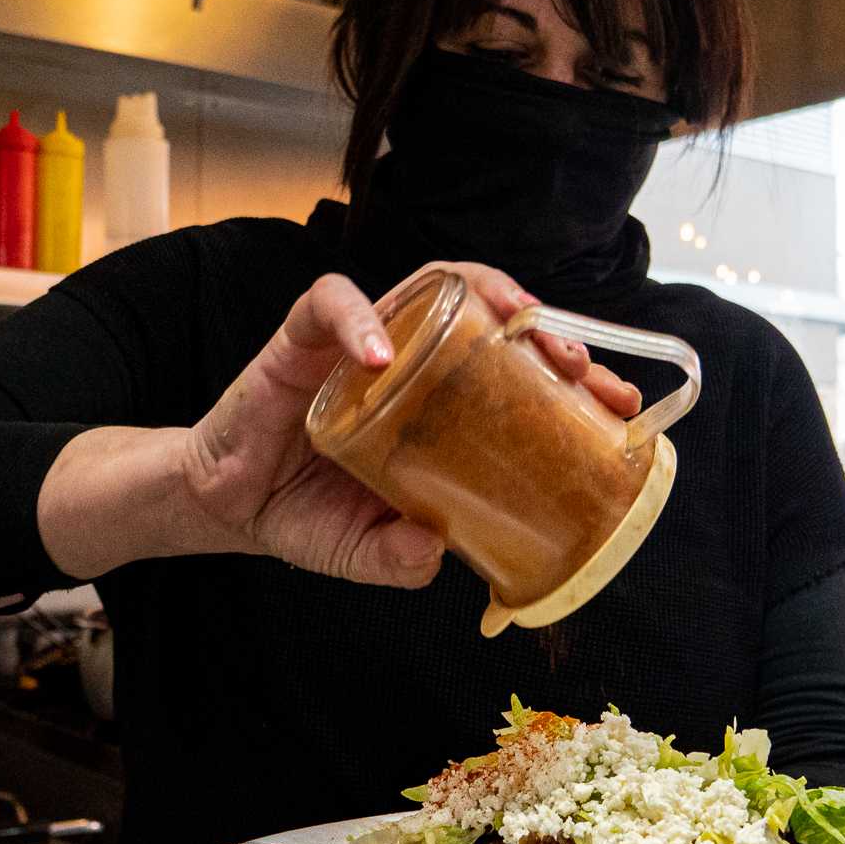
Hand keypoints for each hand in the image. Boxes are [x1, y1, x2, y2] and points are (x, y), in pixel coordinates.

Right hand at [37, 265, 639, 586]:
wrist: (227, 506)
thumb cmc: (308, 513)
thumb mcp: (367, 552)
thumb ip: (402, 558)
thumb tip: (437, 556)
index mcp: (443, 404)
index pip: (520, 370)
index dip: (574, 377)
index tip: (618, 402)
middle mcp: (414, 360)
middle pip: (493, 317)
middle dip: (547, 330)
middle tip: (579, 367)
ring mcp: (360, 343)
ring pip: (429, 285)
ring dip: (481, 294)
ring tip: (515, 322)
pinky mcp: (300, 341)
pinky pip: (328, 305)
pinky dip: (356, 320)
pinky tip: (379, 354)